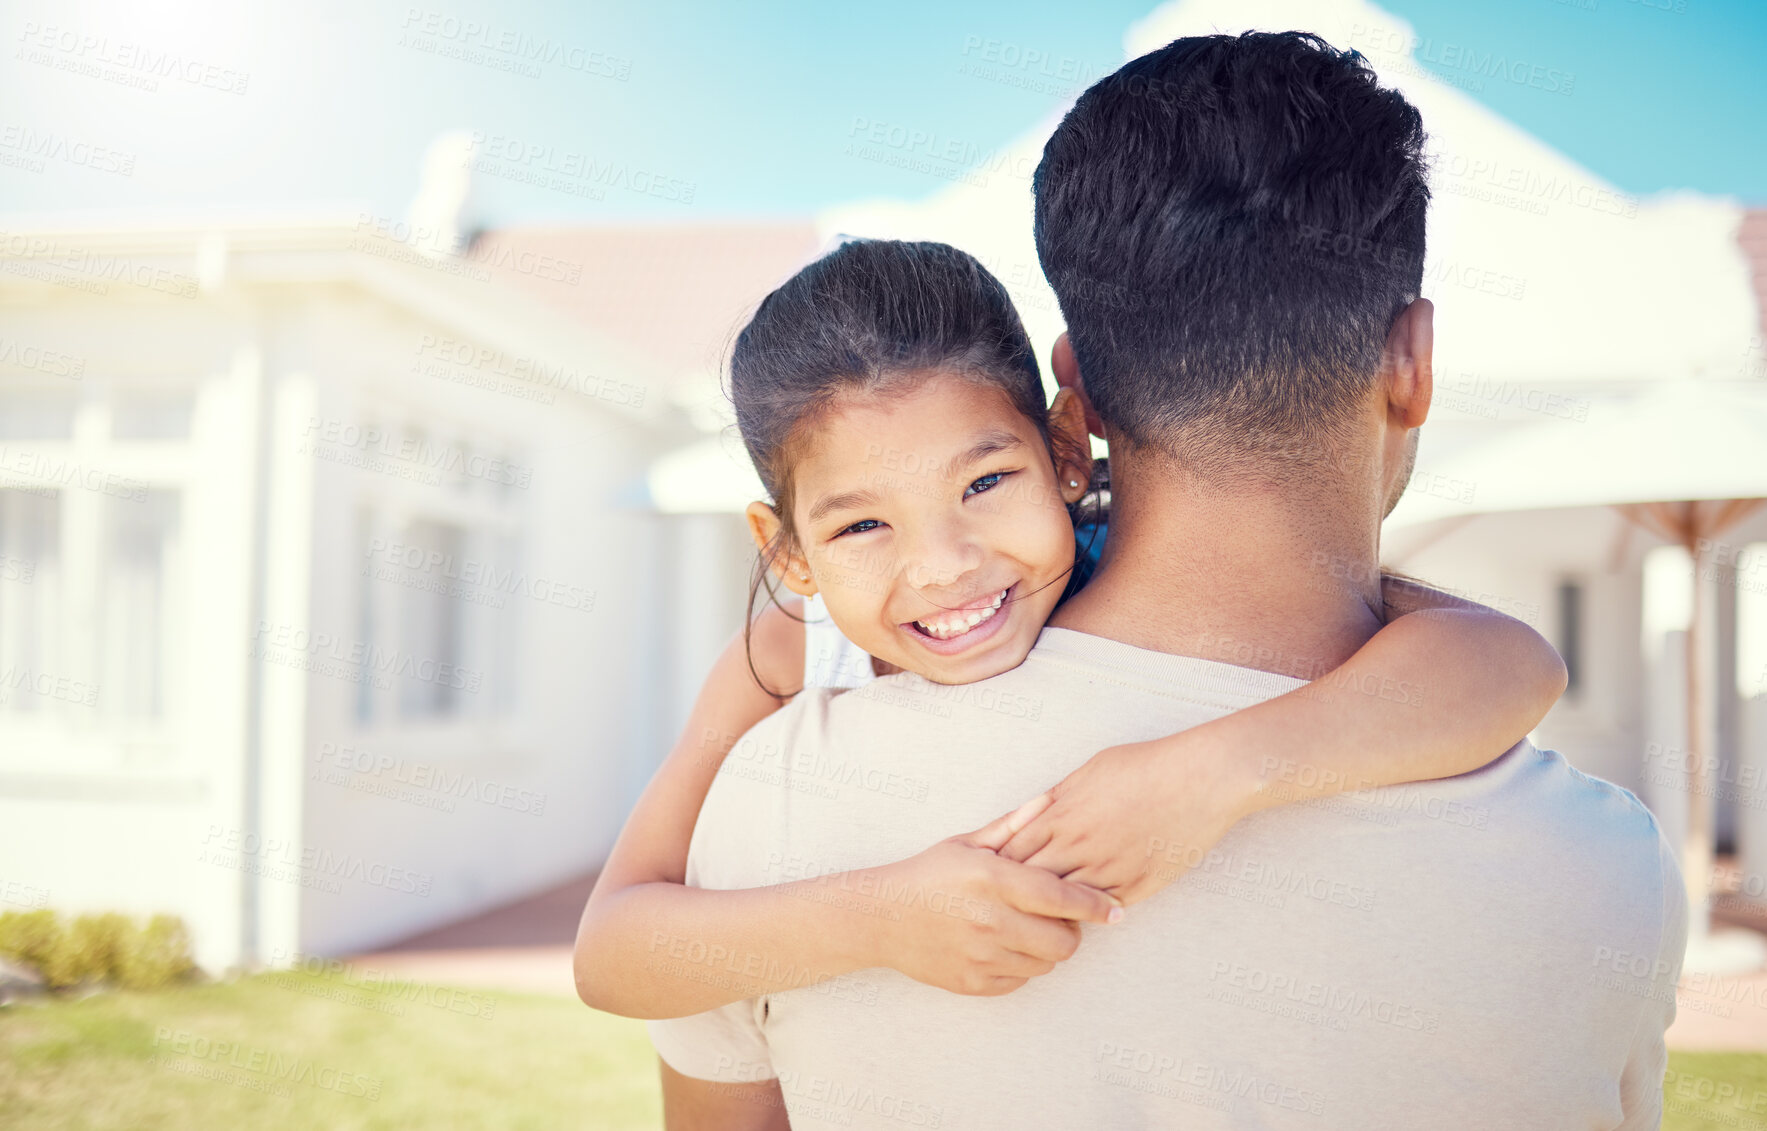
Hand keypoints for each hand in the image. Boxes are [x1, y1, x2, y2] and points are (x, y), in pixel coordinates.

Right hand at [862, 806, 1119, 996]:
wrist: (881, 917)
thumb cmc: (929, 874)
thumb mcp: (967, 843)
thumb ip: (1012, 826)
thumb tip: (1049, 800)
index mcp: (993, 879)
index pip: (1062, 898)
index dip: (1096, 905)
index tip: (1116, 910)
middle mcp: (990, 920)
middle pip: (1063, 941)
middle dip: (1070, 931)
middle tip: (1059, 918)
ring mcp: (981, 956)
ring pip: (1045, 964)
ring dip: (1046, 950)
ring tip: (1027, 929)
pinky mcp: (973, 982)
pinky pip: (1020, 981)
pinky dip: (1020, 967)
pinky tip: (1003, 946)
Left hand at [996, 733, 1258, 905]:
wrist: (1199, 779)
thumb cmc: (1145, 767)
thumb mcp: (1090, 771)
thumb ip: (1057, 797)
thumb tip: (1032, 812)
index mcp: (1061, 815)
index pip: (1012, 852)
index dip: (999, 867)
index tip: (990, 878)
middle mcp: (1078, 846)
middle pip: (1029, 883)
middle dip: (1013, 896)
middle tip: (1001, 907)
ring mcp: (1107, 870)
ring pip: (1062, 905)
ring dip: (1047, 913)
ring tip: (1033, 922)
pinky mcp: (1136, 886)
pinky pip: (1099, 911)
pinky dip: (1085, 917)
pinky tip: (1077, 921)